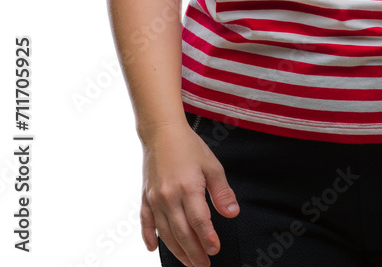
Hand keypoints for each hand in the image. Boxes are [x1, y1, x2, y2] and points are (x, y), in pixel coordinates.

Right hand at [139, 121, 239, 266]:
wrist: (162, 131)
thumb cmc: (189, 146)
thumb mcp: (212, 165)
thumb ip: (222, 191)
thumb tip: (232, 213)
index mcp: (187, 187)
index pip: (199, 220)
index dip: (207, 238)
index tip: (215, 250)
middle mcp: (168, 196)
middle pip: (182, 232)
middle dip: (194, 252)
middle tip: (204, 264)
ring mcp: (155, 198)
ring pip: (165, 232)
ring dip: (177, 250)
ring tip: (188, 262)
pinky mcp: (145, 196)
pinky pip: (145, 222)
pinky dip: (148, 237)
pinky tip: (154, 248)